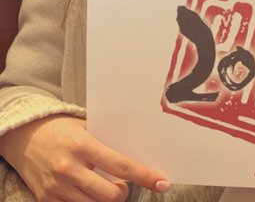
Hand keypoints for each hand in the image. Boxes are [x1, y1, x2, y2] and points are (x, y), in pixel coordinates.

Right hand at [0, 115, 170, 201]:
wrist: (25, 137)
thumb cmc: (60, 129)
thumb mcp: (85, 127)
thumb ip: (107, 140)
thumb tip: (137, 151)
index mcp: (83, 146)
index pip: (122, 166)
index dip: (145, 176)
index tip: (162, 182)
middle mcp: (69, 168)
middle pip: (111, 195)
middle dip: (123, 191)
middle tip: (122, 184)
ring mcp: (57, 187)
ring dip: (106, 199)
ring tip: (104, 186)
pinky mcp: (46, 200)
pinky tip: (87, 190)